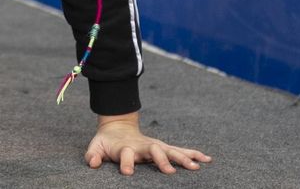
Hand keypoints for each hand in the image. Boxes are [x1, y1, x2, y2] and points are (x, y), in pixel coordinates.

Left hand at [85, 113, 211, 174]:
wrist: (117, 127)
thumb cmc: (107, 142)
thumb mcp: (96, 146)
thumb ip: (93, 155)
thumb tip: (92, 164)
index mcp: (126, 147)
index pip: (126, 154)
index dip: (125, 162)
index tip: (127, 172)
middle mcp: (142, 146)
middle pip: (154, 150)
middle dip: (161, 160)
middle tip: (170, 171)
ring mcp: (154, 146)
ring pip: (170, 150)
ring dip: (182, 158)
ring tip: (196, 166)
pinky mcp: (162, 147)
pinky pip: (179, 150)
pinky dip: (192, 154)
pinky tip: (206, 159)